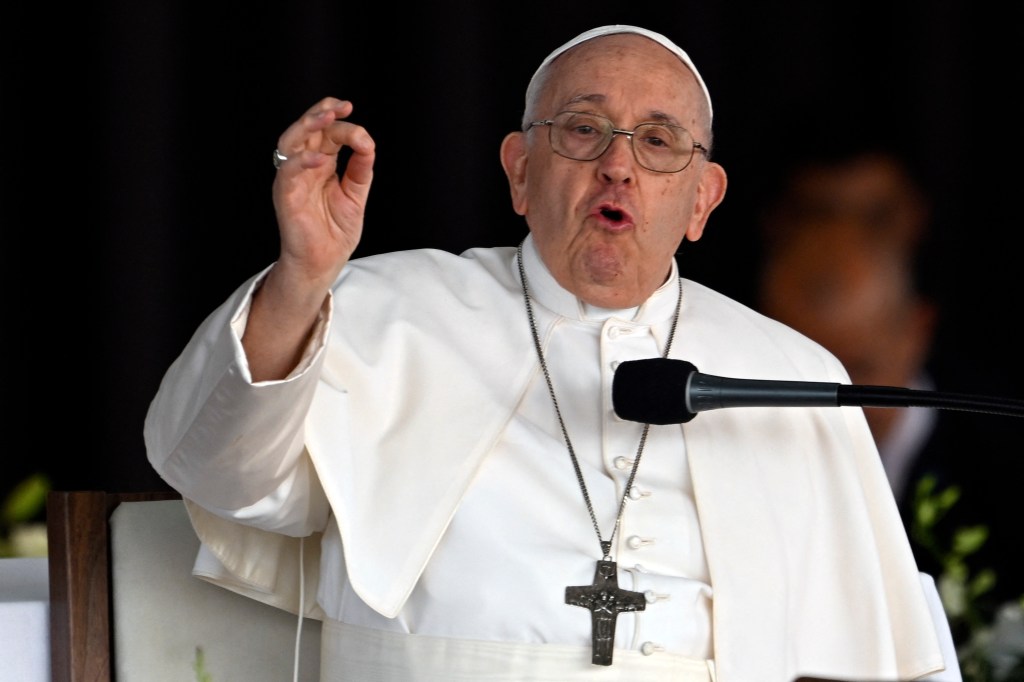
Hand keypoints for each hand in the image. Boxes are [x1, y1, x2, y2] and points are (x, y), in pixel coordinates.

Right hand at [271, 97, 375, 292]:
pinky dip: (304, 162)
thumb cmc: (335, 231)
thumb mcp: (355, 194)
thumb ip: (361, 169)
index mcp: (321, 164)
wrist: (323, 262)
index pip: (326, 132)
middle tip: (340, 106)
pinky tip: (322, 159)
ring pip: (291, 142)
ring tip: (326, 117)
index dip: (340, 121)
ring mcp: (292, 179)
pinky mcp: (285, 195)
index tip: (354, 114)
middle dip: (321, 113)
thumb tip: (368, 143)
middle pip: (306, 130)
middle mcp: (304, 167)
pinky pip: (289, 172)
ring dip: (307, 126)